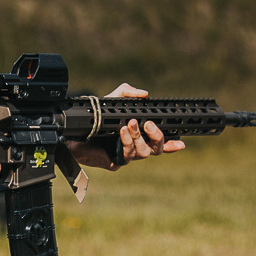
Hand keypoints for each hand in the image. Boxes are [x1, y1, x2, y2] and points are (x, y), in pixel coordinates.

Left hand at [67, 84, 187, 170]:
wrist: (74, 129)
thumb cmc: (94, 116)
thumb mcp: (112, 100)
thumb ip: (127, 92)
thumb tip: (144, 94)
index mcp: (138, 136)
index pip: (159, 143)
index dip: (172, 145)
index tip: (182, 142)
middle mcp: (134, 147)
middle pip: (156, 150)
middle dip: (157, 137)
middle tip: (149, 124)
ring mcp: (124, 156)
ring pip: (142, 153)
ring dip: (138, 138)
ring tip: (129, 124)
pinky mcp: (114, 162)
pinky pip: (126, 156)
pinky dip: (126, 143)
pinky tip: (122, 133)